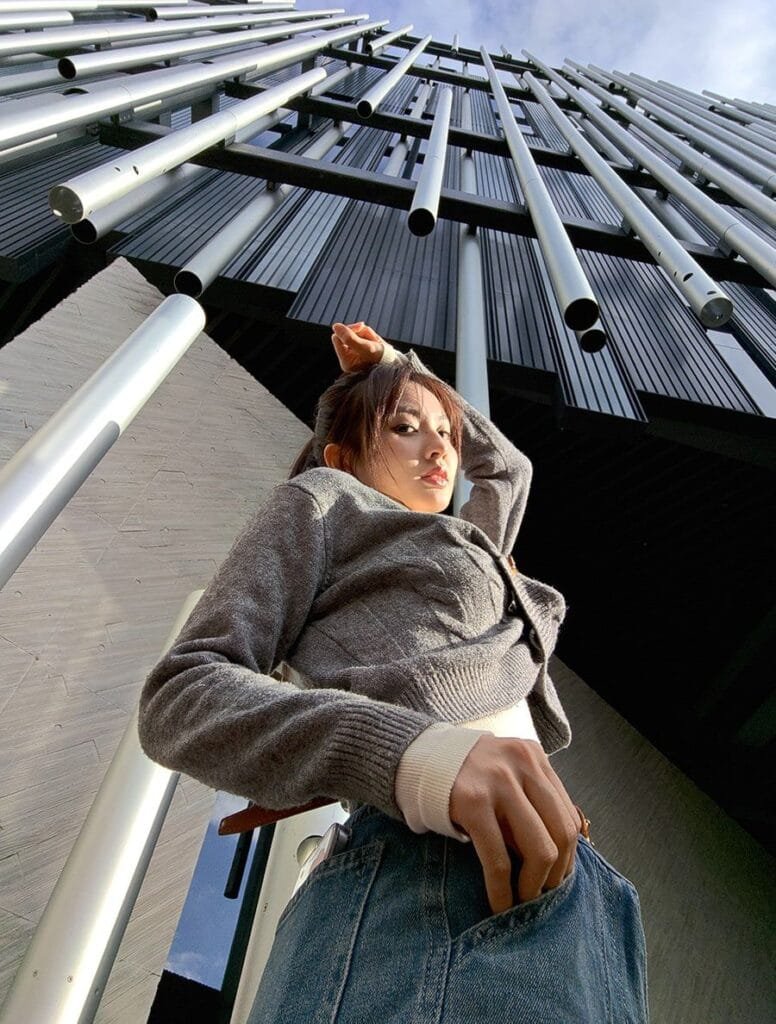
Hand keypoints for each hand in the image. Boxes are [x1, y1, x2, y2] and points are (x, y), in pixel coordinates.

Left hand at [331, 321, 384, 371]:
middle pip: (345, 335)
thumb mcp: (367, 347)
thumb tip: (335, 326)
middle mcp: (347, 359)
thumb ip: (350, 337)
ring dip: (366, 333)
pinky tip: (375, 340)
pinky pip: (360, 334)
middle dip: (359, 332)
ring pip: (354, 333)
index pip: (337, 338)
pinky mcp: (360, 349)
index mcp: (346, 362)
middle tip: (372, 337)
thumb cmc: (381, 358)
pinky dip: (368, 334)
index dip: (348, 330)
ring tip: (375, 341)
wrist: (395, 364)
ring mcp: (353, 354)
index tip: (361, 328)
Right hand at [449, 735, 580, 913]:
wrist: (418, 759)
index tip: (558, 877)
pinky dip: (502, 889)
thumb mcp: (507, 773)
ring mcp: (498, 782)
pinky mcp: (472, 802)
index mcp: (535, 758)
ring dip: (535, 885)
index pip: (569, 815)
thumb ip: (532, 800)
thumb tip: (559, 858)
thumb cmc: (468, 776)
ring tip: (523, 901)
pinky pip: (498, 858)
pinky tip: (499, 904)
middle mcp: (522, 764)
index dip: (569, 855)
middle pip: (562, 832)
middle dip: (557, 873)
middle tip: (544, 895)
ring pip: (539, 848)